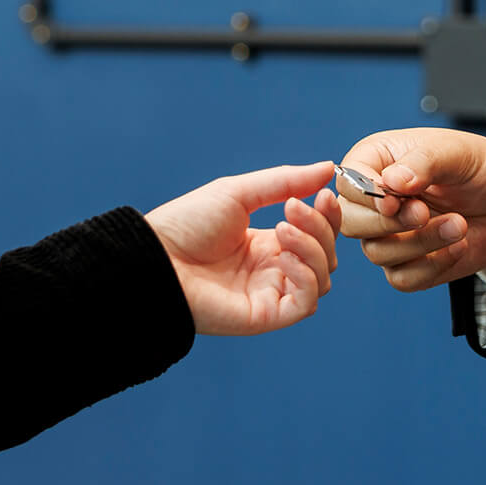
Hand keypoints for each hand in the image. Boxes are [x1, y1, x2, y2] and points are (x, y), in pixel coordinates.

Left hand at [146, 160, 342, 335]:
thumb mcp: (239, 193)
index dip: (328, 215)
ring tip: (282, 228)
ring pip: (322, 278)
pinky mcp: (266, 315)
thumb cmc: (187, 224)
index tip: (325, 193)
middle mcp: (273, 271)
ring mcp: (271, 294)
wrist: (156, 257)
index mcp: (268, 245)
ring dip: (313, 248)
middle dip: (320, 227)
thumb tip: (329, 168)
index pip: (318, 234)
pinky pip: (306, 303)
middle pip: (326, 254)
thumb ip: (285, 181)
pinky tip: (283, 257)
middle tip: (293, 209)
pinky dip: (305, 276)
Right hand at [335, 128, 485, 290]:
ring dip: (419, 243)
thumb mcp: (457, 152)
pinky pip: (402, 279)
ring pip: (377, 253)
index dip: (365, 196)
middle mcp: (376, 200)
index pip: (347, 181)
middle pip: (350, 223)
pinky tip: (458, 245)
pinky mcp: (409, 263)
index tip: (394, 201)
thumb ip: (423, 162)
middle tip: (424, 213)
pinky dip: (431, 266)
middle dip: (387, 224)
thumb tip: (390, 183)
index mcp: (377, 161)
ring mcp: (390, 234)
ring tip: (458, 224)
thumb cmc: (481, 167)